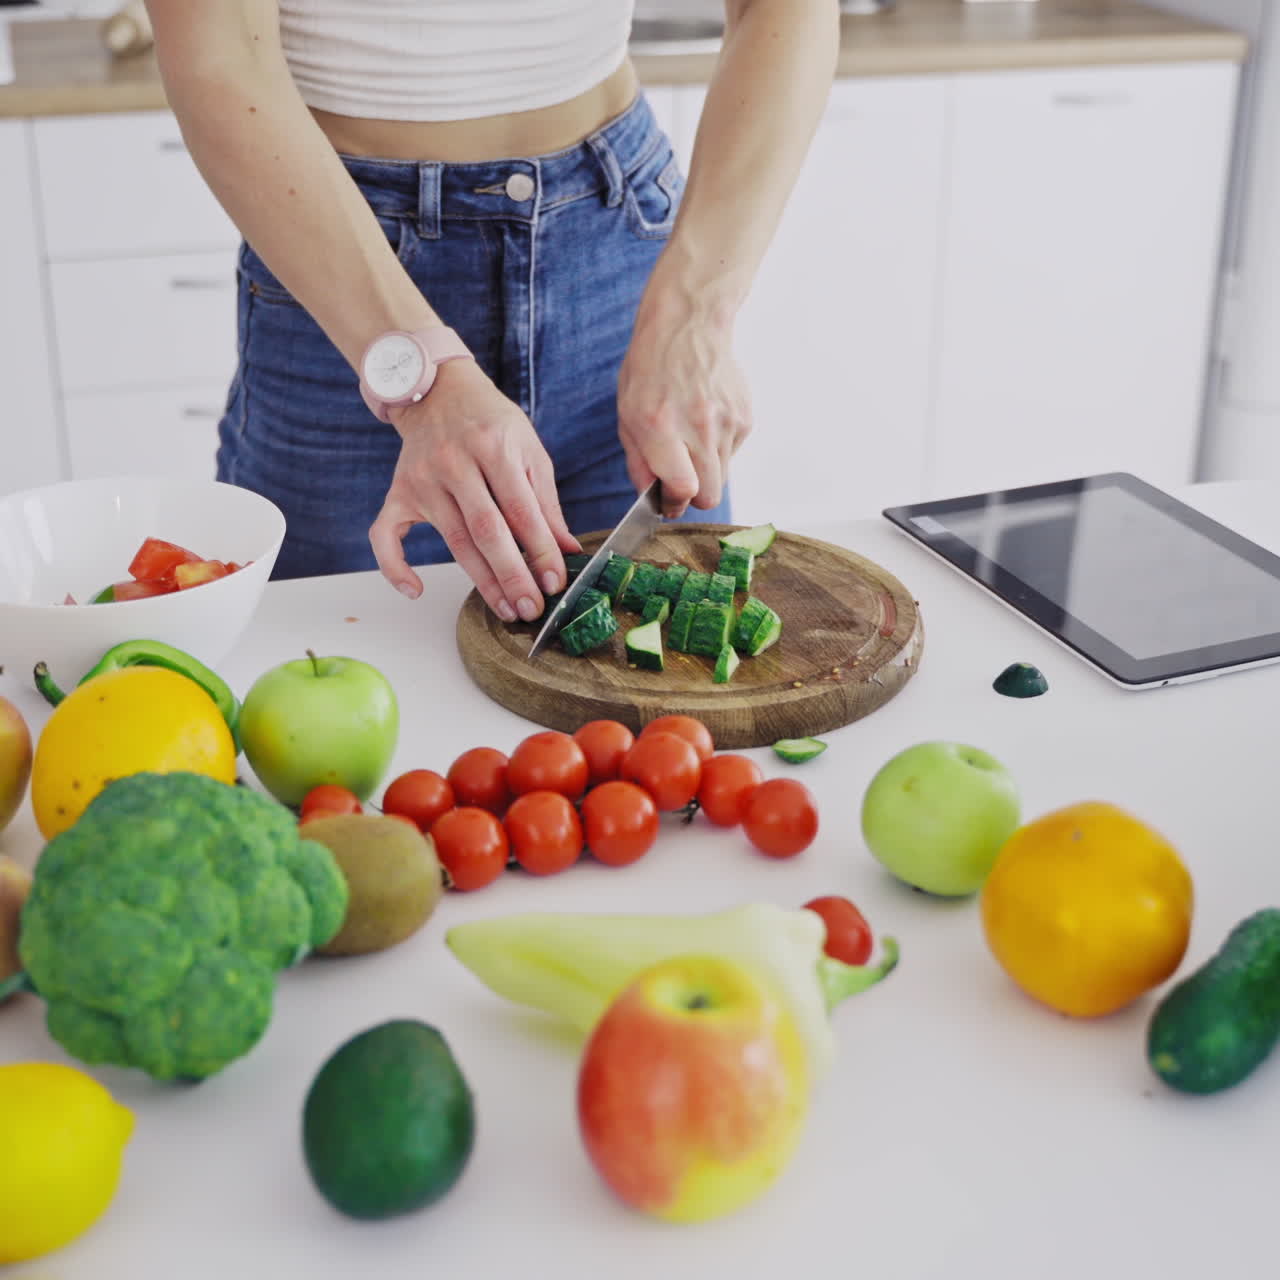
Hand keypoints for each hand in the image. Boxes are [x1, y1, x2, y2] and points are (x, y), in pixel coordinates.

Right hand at [368, 360, 580, 620]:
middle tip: (531, 609)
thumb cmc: (491, 423)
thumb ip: (547, 502)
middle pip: (485, 531)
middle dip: (512, 575)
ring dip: (481, 582)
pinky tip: (416, 590)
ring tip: (506, 609)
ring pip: (453, 541)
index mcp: (494, 447)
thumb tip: (566, 551)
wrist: (439, 391)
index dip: (540, 551)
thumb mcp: (529, 450)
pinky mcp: (399, 491)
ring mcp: (423, 478)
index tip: (555, 583)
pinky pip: (386, 535)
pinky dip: (395, 567)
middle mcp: (455, 462)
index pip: (521, 510)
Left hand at [616, 293, 751, 517]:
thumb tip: (652, 499)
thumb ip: (639, 463)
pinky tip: (704, 421)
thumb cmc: (650, 370)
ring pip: (722, 476)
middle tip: (679, 480)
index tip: (667, 501)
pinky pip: (732, 453)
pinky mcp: (745, 418)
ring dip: (705, 470)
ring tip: (689, 439)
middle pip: (710, 495)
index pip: (683, 488)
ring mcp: (727, 422)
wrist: (688, 325)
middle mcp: (698, 426)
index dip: (674, 503)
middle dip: (693, 496)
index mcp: (661, 426)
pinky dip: (718, 448)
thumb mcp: (627, 415)